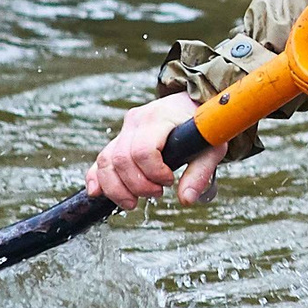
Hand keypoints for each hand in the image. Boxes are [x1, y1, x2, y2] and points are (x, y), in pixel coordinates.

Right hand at [86, 92, 225, 210]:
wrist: (191, 105)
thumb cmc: (202, 126)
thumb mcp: (210, 147)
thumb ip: (200, 173)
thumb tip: (186, 200)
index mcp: (159, 118)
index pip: (143, 151)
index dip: (154, 173)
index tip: (169, 179)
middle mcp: (136, 121)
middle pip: (122, 160)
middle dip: (137, 185)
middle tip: (157, 192)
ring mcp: (124, 130)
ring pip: (106, 161)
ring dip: (117, 189)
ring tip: (133, 202)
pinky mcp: (118, 140)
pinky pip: (100, 160)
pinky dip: (96, 178)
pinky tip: (97, 193)